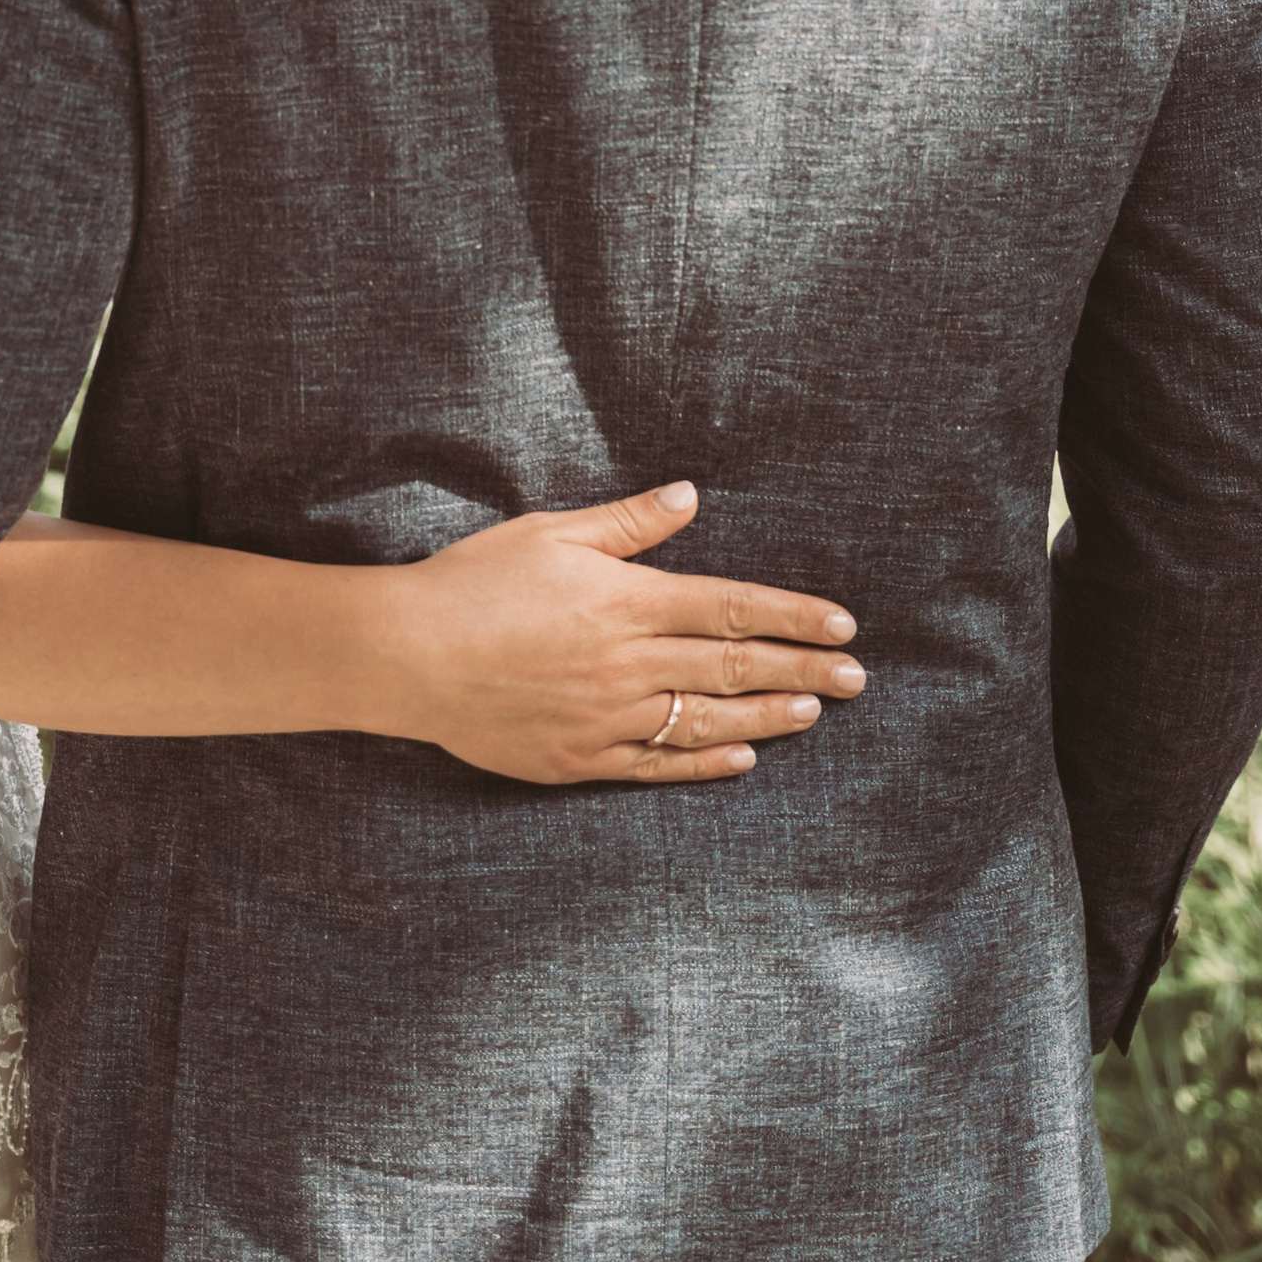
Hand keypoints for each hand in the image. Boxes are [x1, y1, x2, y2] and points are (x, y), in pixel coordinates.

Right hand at [373, 481, 863, 787]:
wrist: (406, 656)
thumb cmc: (472, 582)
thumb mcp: (549, 534)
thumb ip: (627, 524)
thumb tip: (691, 496)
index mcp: (626, 600)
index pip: (732, 607)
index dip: (793, 616)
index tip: (842, 625)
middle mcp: (628, 662)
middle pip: (734, 665)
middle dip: (802, 670)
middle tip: (856, 678)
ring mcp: (607, 717)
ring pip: (707, 719)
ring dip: (768, 715)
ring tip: (812, 712)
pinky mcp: (580, 758)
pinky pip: (658, 765)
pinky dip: (704, 761)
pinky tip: (741, 755)